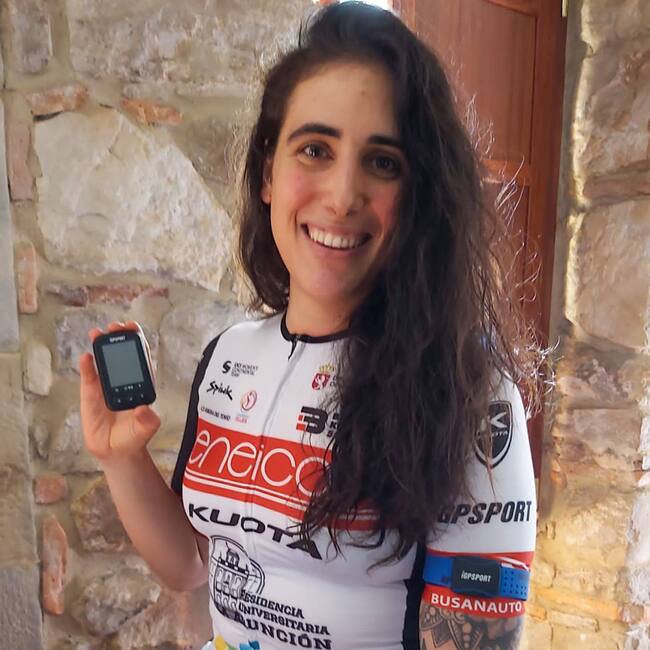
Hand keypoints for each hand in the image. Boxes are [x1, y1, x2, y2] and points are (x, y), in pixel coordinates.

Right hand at [79, 320, 160, 464]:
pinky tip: (86, 357)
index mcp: (140, 384)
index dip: (138, 342)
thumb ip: (148, 420)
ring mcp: (106, 386)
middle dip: (119, 339)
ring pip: (104, 362)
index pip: (140, 358)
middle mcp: (123, 381)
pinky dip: (87, 367)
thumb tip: (143, 409)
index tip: (134, 328)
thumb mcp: (146, 429)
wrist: (115, 451)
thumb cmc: (134, 436)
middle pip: (122, 355)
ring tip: (97, 333)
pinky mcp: (91, 395)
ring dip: (101, 347)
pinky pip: (89, 378)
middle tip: (115, 326)